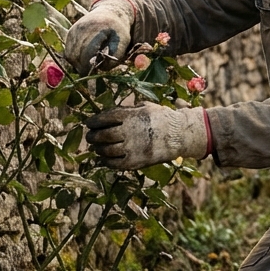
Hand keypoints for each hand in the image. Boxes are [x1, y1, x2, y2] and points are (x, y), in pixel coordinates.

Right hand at [64, 0, 133, 75]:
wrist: (110, 13)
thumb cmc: (118, 31)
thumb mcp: (123, 43)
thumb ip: (114, 56)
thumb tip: (99, 68)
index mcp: (97, 29)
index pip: (87, 52)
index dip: (88, 66)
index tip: (92, 75)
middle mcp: (81, 28)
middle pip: (75, 55)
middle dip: (82, 67)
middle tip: (90, 73)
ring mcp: (73, 30)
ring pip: (69, 55)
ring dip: (77, 64)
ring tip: (88, 66)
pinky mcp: (69, 33)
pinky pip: (67, 51)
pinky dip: (74, 58)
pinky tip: (84, 59)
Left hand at [84, 104, 208, 169]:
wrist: (181, 135)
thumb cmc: (162, 118)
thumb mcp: (146, 107)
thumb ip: (127, 110)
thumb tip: (107, 115)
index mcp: (132, 116)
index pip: (105, 118)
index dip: (94, 121)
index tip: (89, 123)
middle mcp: (130, 131)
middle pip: (103, 135)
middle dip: (93, 136)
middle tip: (90, 137)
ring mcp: (133, 147)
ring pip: (107, 150)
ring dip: (98, 149)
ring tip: (96, 148)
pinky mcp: (137, 161)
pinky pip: (116, 163)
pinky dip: (107, 161)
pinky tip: (104, 158)